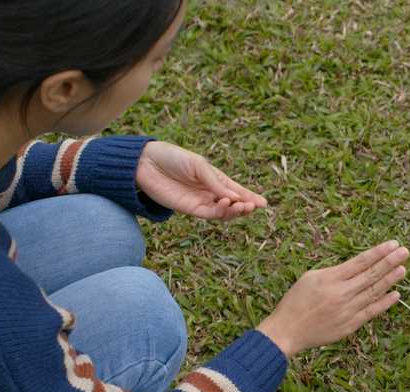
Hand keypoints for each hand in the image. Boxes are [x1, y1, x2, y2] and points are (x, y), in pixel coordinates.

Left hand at [135, 141, 267, 219]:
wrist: (145, 163)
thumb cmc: (173, 158)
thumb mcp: (198, 166)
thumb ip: (215, 183)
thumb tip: (235, 199)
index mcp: (215, 179)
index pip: (237, 191)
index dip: (250, 197)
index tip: (264, 203)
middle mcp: (210, 192)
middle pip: (233, 205)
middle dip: (245, 206)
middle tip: (253, 206)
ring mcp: (200, 202)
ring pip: (223, 213)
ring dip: (235, 211)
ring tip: (242, 206)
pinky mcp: (188, 209)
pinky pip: (208, 214)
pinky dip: (220, 212)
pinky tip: (226, 204)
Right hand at [257, 241, 409, 356]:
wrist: (287, 331)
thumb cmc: (296, 301)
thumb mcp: (310, 278)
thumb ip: (334, 272)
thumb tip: (357, 266)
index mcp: (330, 278)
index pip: (360, 261)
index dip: (378, 252)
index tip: (393, 244)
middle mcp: (341, 293)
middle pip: (371, 274)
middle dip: (390, 262)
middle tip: (405, 252)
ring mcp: (347, 310)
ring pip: (374, 292)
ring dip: (390, 280)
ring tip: (403, 269)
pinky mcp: (349, 325)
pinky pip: (371, 312)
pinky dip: (384, 303)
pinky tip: (395, 294)